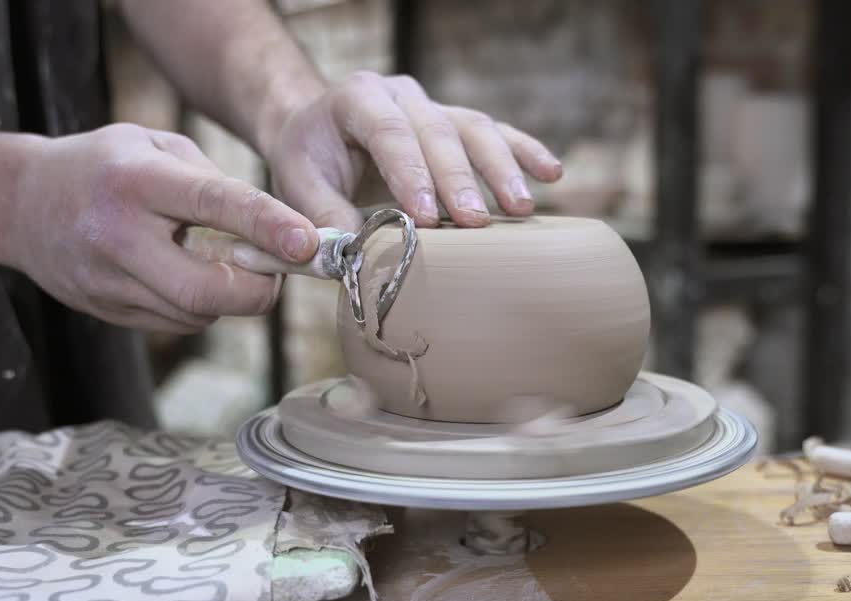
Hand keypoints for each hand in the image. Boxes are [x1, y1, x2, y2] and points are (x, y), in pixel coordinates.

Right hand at [6, 123, 317, 332]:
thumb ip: (214, 182)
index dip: (268, 227)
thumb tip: (276, 229)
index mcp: (135, 181)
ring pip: (196, 312)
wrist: (20, 203)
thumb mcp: (156, 146)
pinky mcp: (105, 311)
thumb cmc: (105, 166)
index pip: (214, 205)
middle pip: (206, 288)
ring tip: (221, 262)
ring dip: (229, 296)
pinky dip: (199, 306)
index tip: (308, 243)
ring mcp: (107, 281)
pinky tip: (185, 275)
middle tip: (277, 272)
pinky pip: (176, 323)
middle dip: (258, 289)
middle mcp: (117, 234)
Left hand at [263, 72, 562, 230]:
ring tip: (521, 208)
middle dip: (459, 179)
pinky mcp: (457, 123)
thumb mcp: (298, 185)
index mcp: (356, 97)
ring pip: (474, 128)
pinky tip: (552, 174)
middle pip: (438, 131)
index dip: (410, 174)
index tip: (425, 218)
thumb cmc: (309, 161)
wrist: (318, 131)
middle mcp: (401, 94)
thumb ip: (324, 217)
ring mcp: (434, 105)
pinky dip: (525, 152)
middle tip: (474, 223)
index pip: (389, 132)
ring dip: (500, 169)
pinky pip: (496, 132)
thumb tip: (358, 255)